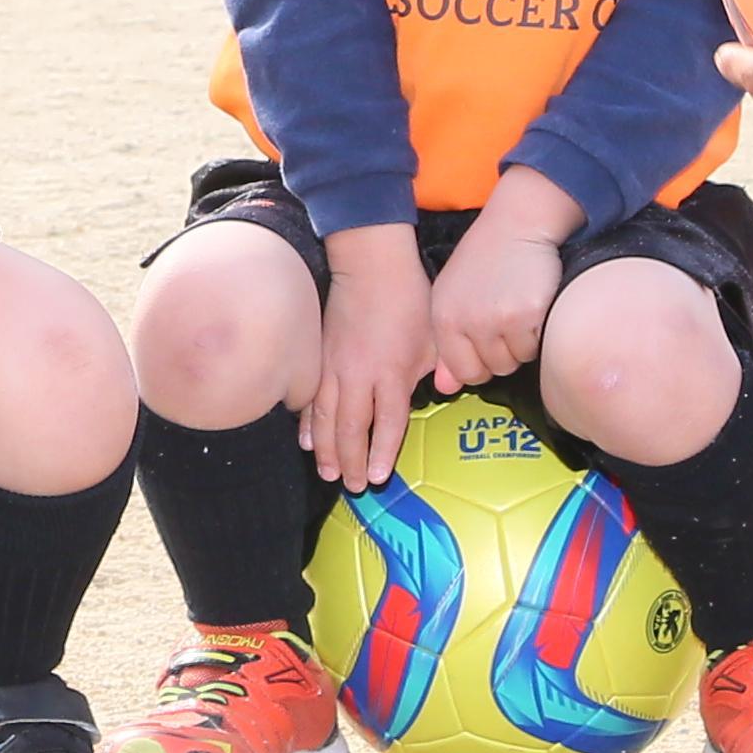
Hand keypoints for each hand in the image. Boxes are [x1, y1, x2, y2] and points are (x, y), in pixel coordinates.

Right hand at [307, 230, 431, 488]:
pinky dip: (307, 421)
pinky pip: (310, 397)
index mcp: (392, 372)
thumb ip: (438, 369)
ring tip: (327, 473)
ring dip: (325, 449)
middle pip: (351, 428)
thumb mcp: (433, 337)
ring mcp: (334, 366)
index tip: (379, 478)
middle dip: (350, 461)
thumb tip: (447, 391)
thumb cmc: (409, 299)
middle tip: (352, 487)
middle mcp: (359, 375)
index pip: (387, 423)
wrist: (372, 264)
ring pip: (325, 417)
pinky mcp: (319, 356)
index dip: (382, 453)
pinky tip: (305, 440)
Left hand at [422, 173, 577, 394]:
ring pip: (516, 361)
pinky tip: (533, 306)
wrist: (518, 223)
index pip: (462, 372)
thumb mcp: (454, 296)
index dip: (481, 364)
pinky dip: (540, 333)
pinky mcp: (528, 314)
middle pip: (492, 370)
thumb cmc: (486, 259)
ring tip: (520, 310)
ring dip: (523, 344)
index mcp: (444, 318)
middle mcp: (467, 321)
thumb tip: (445, 388)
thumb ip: (449, 344)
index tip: (489, 343)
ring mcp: (497, 319)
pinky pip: (537, 347)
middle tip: (507, 319)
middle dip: (504, 353)